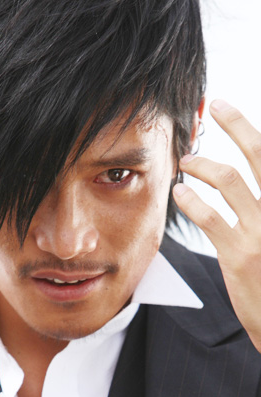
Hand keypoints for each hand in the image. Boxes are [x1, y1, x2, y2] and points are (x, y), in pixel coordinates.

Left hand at [173, 100, 260, 352]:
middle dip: (238, 124)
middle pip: (260, 155)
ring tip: (187, 161)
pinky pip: (210, 217)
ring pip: (229, 180)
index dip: (251, 131)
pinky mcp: (240, 254)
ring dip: (203, 164)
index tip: (234, 110)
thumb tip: (247, 185)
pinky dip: (191, 199)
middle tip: (219, 105)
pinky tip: (180, 193)